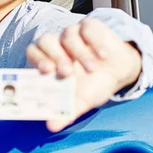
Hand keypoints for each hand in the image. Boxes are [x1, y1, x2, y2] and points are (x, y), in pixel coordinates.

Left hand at [25, 18, 141, 131]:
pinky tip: (103, 55)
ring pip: (68, 35)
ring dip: (80, 54)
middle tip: (66, 73)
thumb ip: (66, 112)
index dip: (37, 59)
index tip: (46, 71)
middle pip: (46, 40)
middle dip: (55, 56)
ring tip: (92, 69)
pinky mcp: (90, 26)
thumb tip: (52, 126)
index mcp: (50, 61)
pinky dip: (94, 41)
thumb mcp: (81, 101)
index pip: (33, 52)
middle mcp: (58, 44)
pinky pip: (87, 27)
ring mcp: (73, 33)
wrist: (119, 71)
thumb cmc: (93, 85)